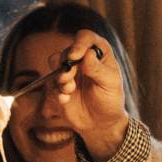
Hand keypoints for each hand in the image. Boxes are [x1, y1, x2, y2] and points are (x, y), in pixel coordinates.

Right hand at [46, 28, 128, 159]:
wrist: (100, 124)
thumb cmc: (110, 100)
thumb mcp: (110, 84)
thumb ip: (98, 69)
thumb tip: (87, 54)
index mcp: (98, 53)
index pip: (86, 37)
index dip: (79, 43)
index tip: (75, 56)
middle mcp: (82, 59)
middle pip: (67, 50)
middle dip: (65, 64)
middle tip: (68, 78)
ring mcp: (70, 72)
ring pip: (55, 63)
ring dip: (60, 77)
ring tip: (69, 90)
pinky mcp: (59, 86)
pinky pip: (51, 83)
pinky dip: (56, 92)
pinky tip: (65, 100)